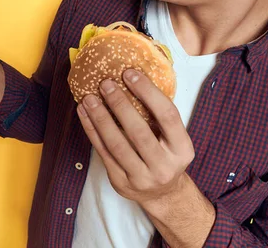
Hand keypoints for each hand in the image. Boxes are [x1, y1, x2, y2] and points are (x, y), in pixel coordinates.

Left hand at [77, 69, 194, 205]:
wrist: (162, 194)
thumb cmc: (166, 154)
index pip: (168, 116)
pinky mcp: (121, 182)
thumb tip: (133, 77)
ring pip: (117, 144)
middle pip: (139, 131)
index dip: (148, 92)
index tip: (130, 74)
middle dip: (120, 104)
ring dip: (100, 118)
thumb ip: (160, 115)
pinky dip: (92, 131)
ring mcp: (142, 178)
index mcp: (182, 149)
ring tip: (89, 98)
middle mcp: (164, 166)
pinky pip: (103, 153)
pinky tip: (84, 114)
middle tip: (105, 83)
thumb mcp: (174, 138)